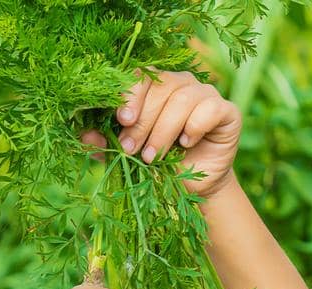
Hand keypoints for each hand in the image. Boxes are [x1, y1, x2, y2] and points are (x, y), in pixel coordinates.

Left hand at [81, 70, 240, 198]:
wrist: (194, 188)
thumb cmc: (160, 166)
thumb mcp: (128, 156)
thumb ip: (106, 144)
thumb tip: (85, 137)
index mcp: (155, 86)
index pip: (140, 76)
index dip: (130, 95)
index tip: (121, 121)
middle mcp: (181, 83)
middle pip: (161, 87)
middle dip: (143, 122)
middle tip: (132, 151)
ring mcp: (206, 94)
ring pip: (182, 98)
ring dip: (164, 130)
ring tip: (154, 157)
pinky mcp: (227, 111)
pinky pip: (210, 108)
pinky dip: (195, 125)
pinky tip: (187, 143)